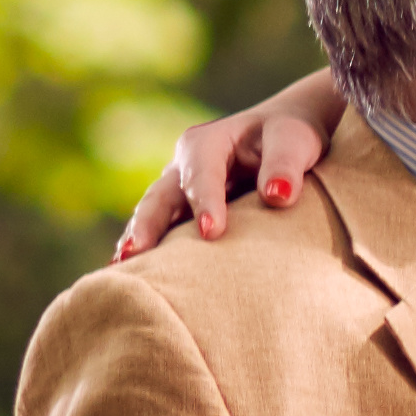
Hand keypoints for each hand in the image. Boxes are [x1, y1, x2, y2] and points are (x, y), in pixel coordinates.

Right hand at [119, 70, 353, 261]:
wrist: (286, 138)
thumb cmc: (290, 137)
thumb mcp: (293, 140)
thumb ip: (285, 164)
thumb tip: (278, 196)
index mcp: (207, 142)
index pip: (202, 173)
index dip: (205, 201)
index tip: (211, 232)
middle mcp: (183, 166)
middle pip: (160, 197)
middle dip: (147, 226)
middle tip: (136, 255)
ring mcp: (179, 191)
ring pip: (154, 217)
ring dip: (139, 243)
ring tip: (122, 273)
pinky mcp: (183, 213)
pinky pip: (163, 232)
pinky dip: (151, 253)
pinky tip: (138, 278)